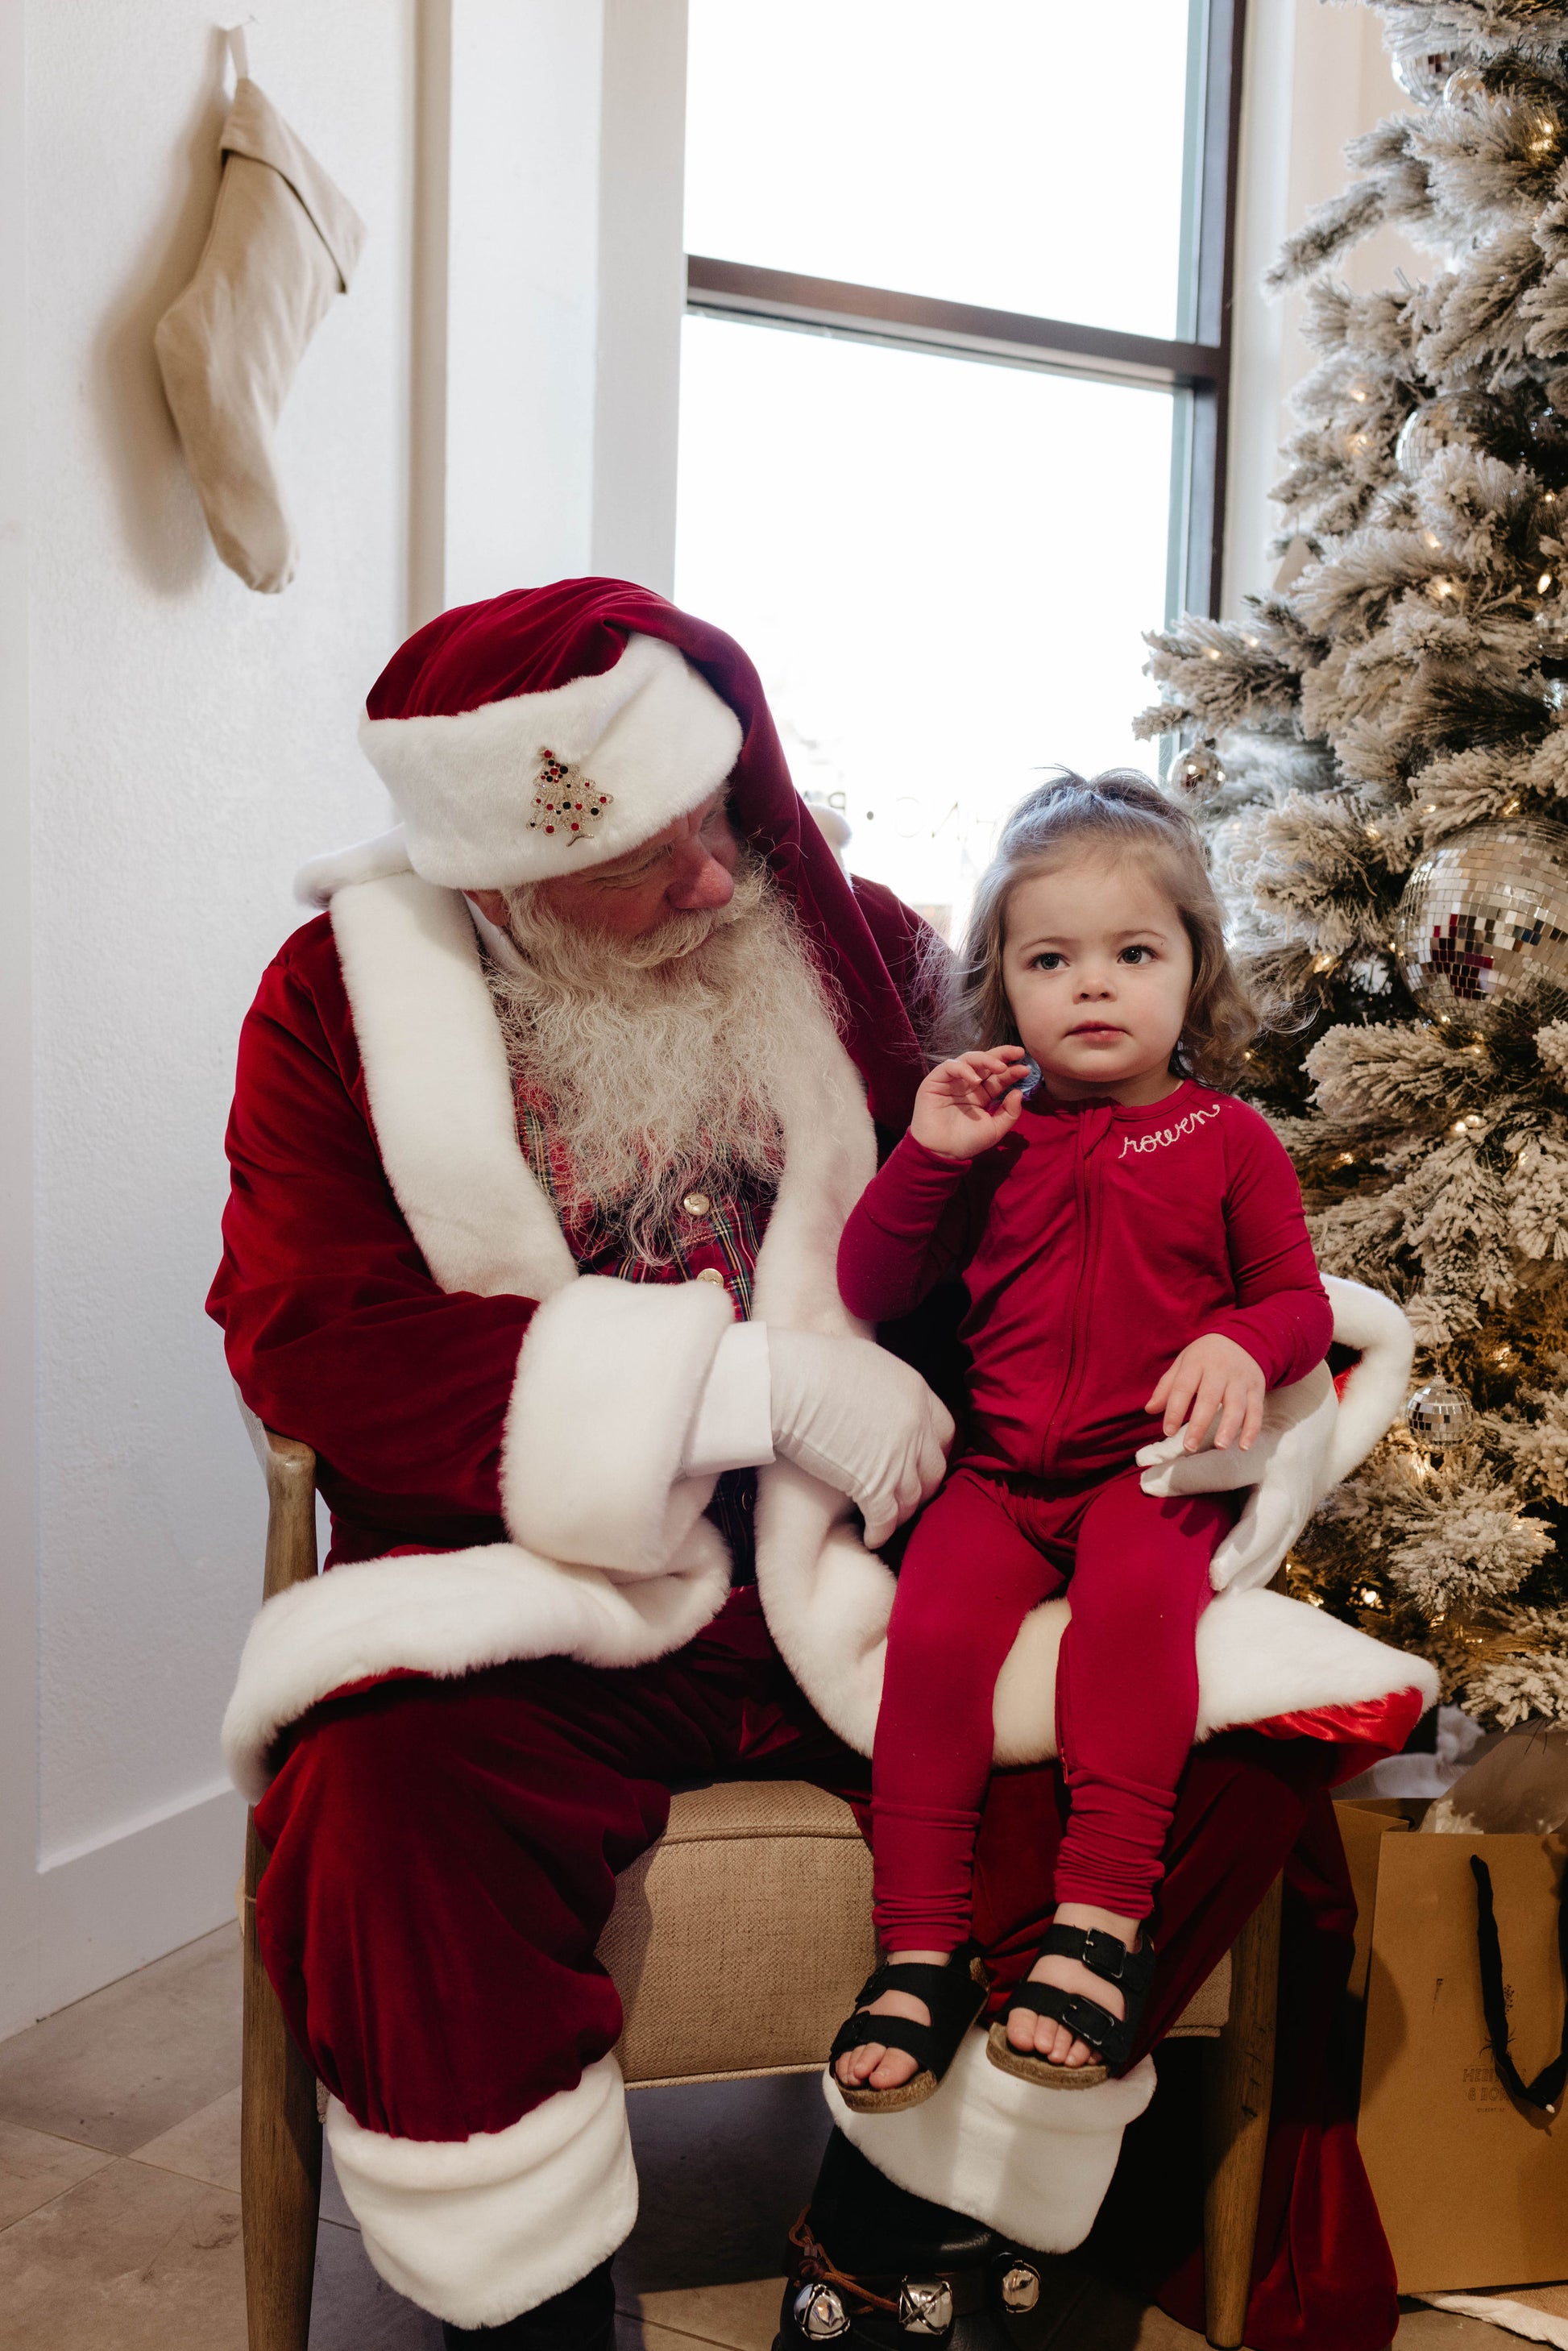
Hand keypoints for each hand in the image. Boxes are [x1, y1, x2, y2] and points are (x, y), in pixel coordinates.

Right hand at [768, 1330, 953, 1548]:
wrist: (790, 1382)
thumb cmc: (811, 1364)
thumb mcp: (863, 1360)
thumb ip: (881, 1383)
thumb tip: (872, 1391)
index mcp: (916, 1392)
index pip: (944, 1430)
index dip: (933, 1451)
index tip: (920, 1462)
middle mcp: (915, 1427)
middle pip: (934, 1469)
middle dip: (923, 1487)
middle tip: (907, 1497)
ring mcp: (898, 1458)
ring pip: (913, 1498)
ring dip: (901, 1514)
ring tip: (887, 1522)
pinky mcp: (875, 1485)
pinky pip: (887, 1518)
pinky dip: (881, 1532)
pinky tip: (871, 1537)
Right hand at [911, 1048, 1029, 1159]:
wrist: (942, 1153)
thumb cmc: (966, 1143)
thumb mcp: (995, 1129)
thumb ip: (1009, 1112)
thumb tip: (1018, 1092)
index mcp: (981, 1094)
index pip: (998, 1077)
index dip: (1011, 1071)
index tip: (1025, 1069)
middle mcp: (967, 1084)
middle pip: (985, 1062)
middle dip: (1002, 1054)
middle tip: (1017, 1052)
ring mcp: (951, 1081)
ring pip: (968, 1059)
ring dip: (986, 1059)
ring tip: (1000, 1067)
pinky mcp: (935, 1081)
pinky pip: (949, 1067)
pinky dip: (963, 1069)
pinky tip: (974, 1080)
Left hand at [1146, 1333, 1264, 1453]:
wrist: (1243, 1337)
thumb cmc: (1206, 1355)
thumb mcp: (1183, 1362)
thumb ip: (1167, 1386)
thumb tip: (1150, 1409)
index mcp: (1197, 1363)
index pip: (1183, 1387)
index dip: (1175, 1410)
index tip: (1168, 1432)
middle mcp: (1220, 1371)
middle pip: (1210, 1398)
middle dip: (1199, 1424)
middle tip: (1189, 1446)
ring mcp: (1241, 1380)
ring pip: (1236, 1405)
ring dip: (1229, 1427)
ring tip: (1220, 1446)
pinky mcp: (1257, 1388)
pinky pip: (1256, 1410)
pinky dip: (1252, 1429)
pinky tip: (1244, 1446)